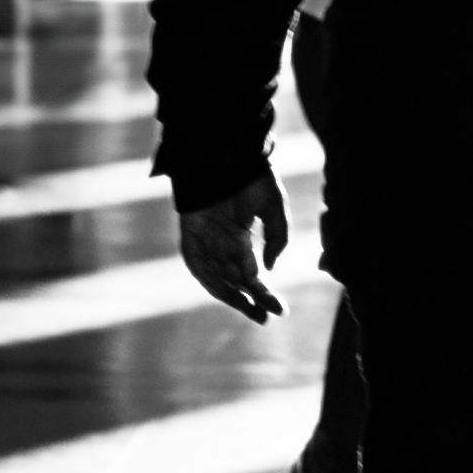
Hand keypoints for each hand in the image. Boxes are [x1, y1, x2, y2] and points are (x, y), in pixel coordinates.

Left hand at [180, 171, 289, 324]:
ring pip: (217, 279)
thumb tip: (270, 269)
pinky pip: (198, 264)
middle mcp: (223, 245)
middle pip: (235, 282)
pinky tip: (225, 291)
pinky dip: (209, 278)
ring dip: (232, 296)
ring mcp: (206, 242)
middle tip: (264, 318)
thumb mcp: (274, 209)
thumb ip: (277, 239)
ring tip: (250, 310)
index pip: (252, 275)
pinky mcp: (191, 236)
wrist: (227, 154)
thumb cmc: (252, 177)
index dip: (265, 294)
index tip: (281, 310)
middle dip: (249, 301)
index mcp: (241, 239)